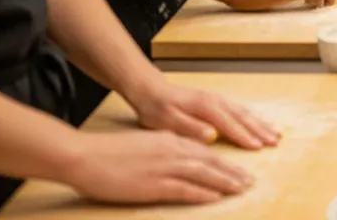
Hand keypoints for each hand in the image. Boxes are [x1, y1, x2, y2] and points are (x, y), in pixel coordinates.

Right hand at [60, 130, 252, 204]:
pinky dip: (203, 193)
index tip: (240, 168)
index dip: (224, 160)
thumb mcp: (144, 144)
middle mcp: (172, 150)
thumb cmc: (109, 152)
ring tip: (242, 188)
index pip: (205, 151)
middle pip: (211, 161)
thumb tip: (180, 158)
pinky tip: (216, 197)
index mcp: (169, 139)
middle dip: (233, 171)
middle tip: (251, 180)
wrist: (85, 155)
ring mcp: (164, 167)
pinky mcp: (153, 184)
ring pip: (204, 173)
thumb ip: (164, 149)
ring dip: (226, 181)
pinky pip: (185, 189)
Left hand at [126, 80, 279, 149]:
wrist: (151, 91)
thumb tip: (212, 135)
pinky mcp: (217, 101)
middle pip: (243, 116)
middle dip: (260, 129)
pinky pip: (239, 109)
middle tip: (276, 141)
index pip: (229, 124)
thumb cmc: (157, 108)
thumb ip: (190, 128)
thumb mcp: (167, 121)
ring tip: (275, 134)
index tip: (258, 147)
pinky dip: (253, 118)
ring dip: (261, 123)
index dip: (244, 136)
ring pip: (244, 112)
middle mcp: (216, 101)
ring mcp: (218, 99)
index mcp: (205, 106)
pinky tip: (259, 123)